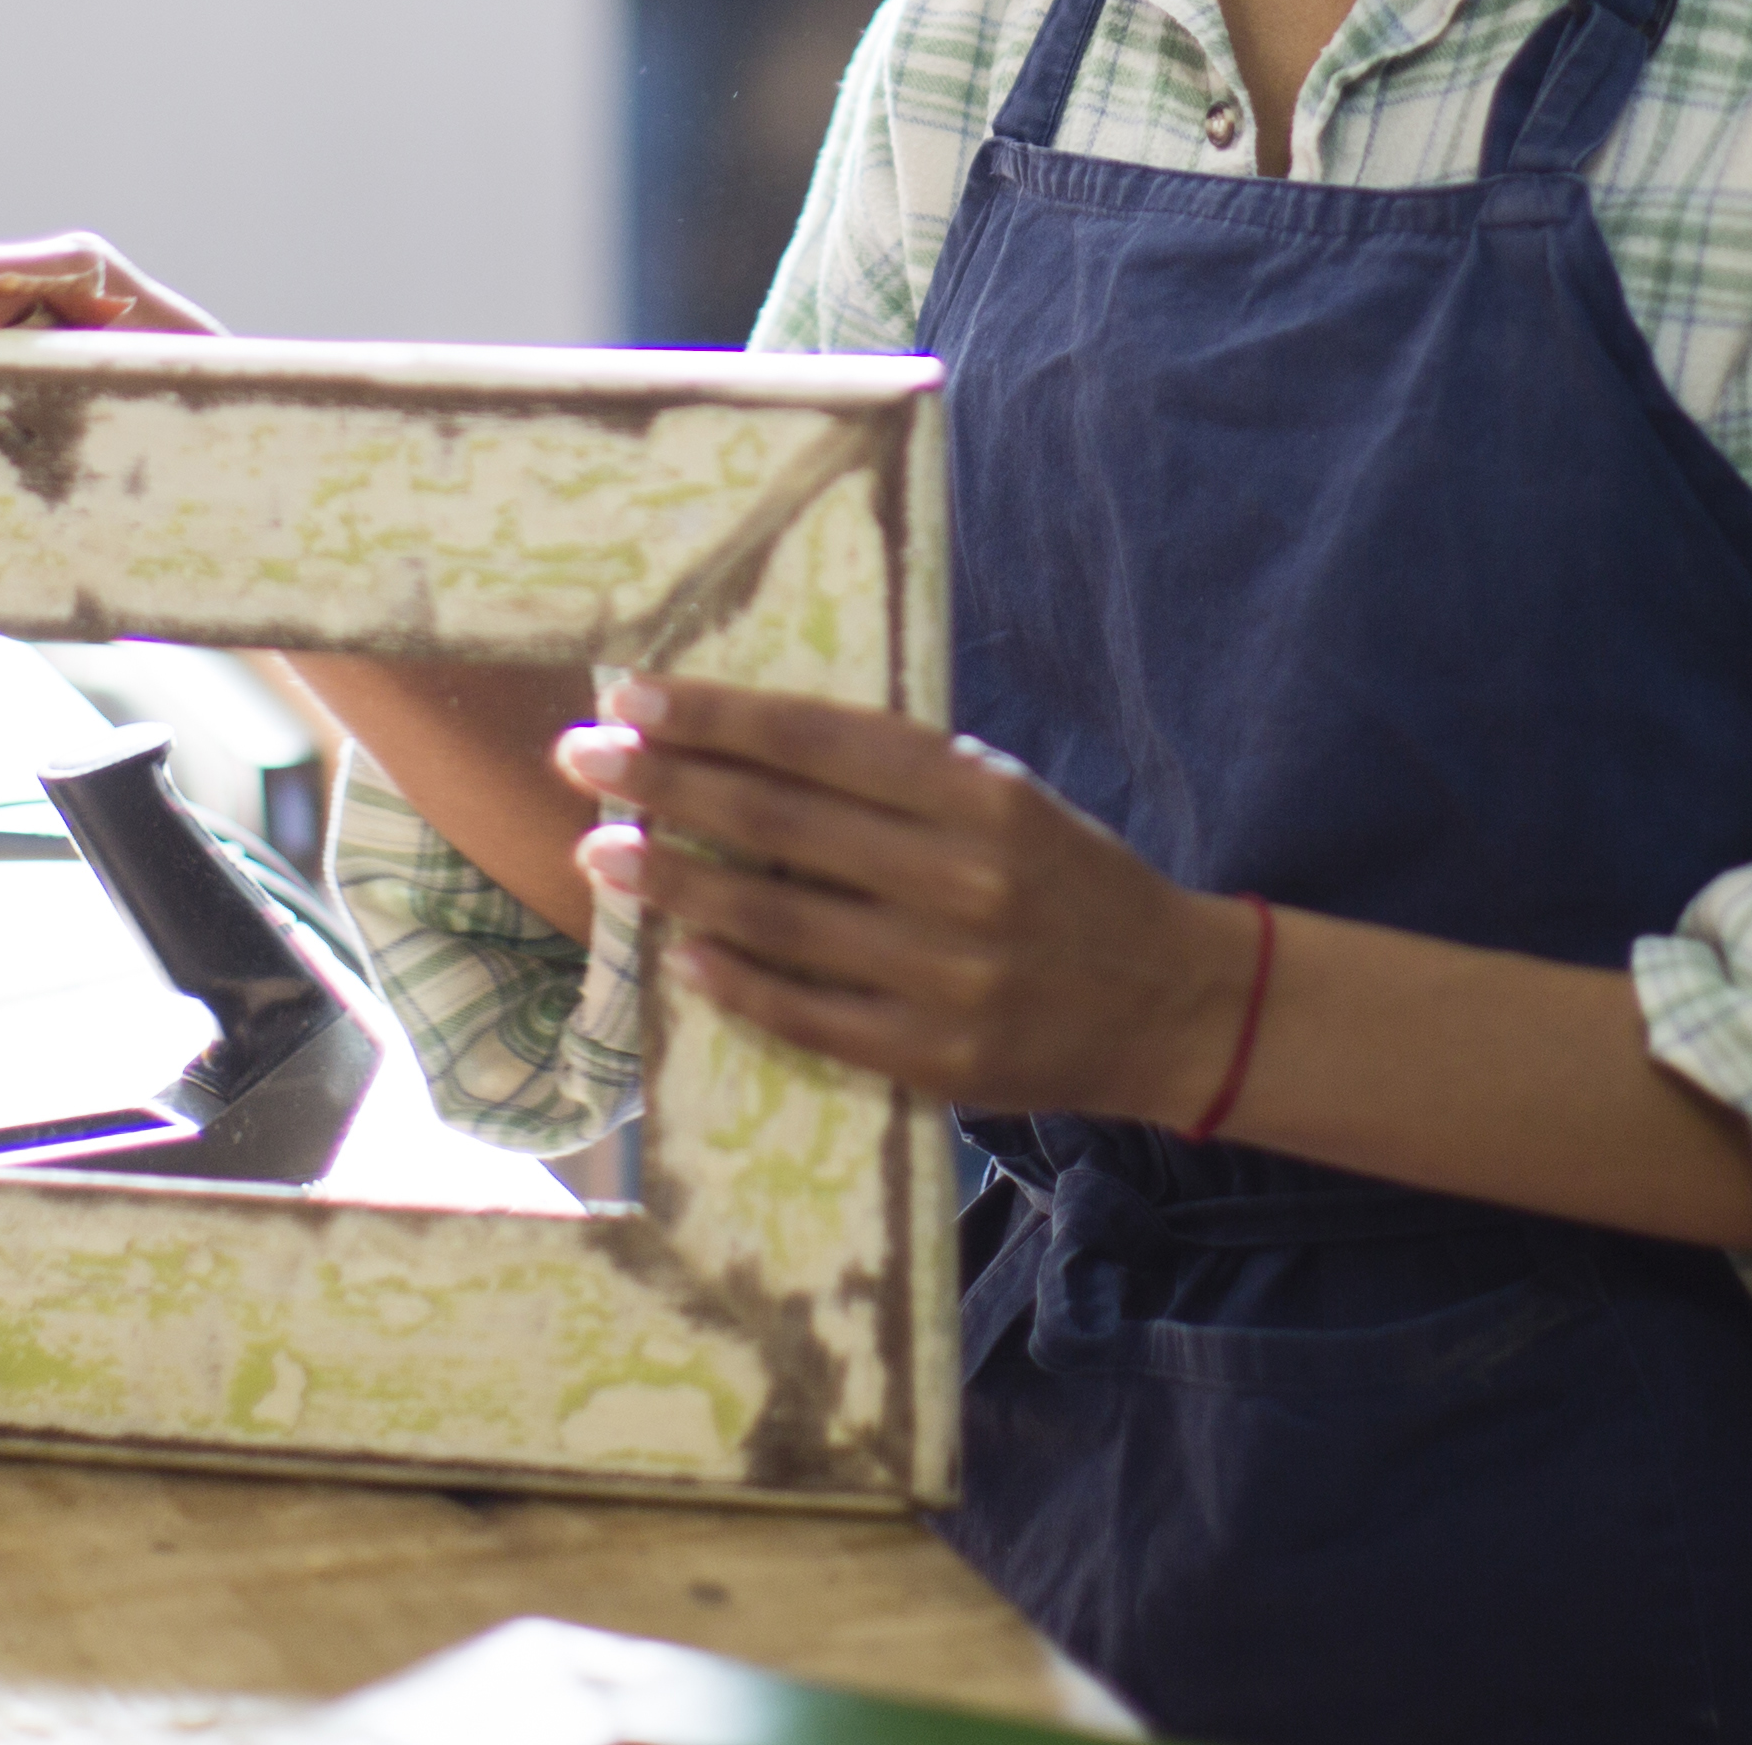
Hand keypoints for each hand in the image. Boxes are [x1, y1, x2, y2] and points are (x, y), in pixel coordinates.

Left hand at [556, 672, 1254, 1123]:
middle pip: (780, 820)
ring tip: (602, 852)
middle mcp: (962, 878)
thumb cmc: (1069, 880)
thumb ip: (896, 778)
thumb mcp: (1006, 797)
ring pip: (778, 918)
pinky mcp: (934, 1057)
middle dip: (666, 784)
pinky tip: (678, 954)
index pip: (818, 741)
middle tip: (582, 759)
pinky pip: (809, 1016)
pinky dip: (736, 982)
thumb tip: (746, 747)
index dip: (717, 716)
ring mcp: (946, 974)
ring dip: (675, 882)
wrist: (1169, 1003)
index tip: (632, 694)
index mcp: (980, 794)